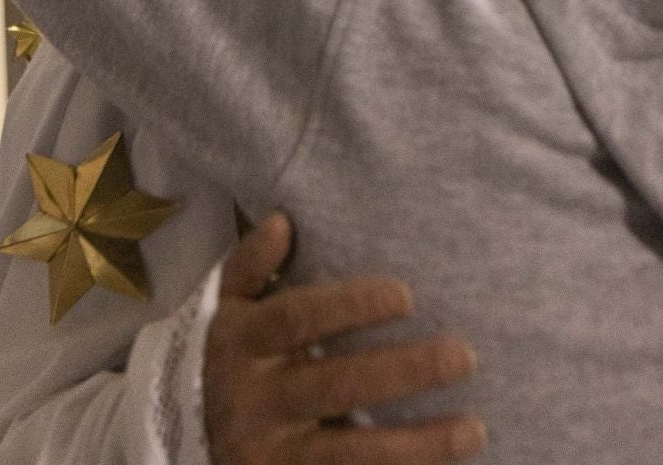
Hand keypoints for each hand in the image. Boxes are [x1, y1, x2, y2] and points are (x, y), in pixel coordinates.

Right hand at [205, 214, 485, 464]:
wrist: (189, 440)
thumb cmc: (233, 360)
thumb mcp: (228, 310)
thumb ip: (251, 266)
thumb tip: (283, 221)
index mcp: (242, 344)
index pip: (297, 319)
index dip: (350, 306)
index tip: (406, 295)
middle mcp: (253, 401)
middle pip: (335, 385)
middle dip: (402, 372)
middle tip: (464, 355)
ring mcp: (271, 454)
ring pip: (349, 453)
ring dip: (415, 445)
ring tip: (474, 430)